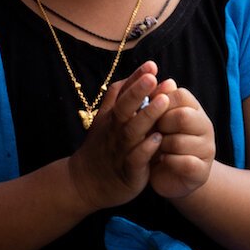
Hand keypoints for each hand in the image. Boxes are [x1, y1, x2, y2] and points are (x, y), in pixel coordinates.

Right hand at [66, 63, 173, 212]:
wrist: (85, 184)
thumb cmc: (102, 148)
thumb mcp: (105, 120)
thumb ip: (119, 98)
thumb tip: (138, 75)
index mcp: (111, 117)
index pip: (121, 93)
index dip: (135, 79)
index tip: (151, 65)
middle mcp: (114, 131)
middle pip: (124, 108)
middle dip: (138, 92)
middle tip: (153, 77)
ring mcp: (120, 150)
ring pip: (132, 131)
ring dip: (148, 116)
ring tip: (163, 101)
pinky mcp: (127, 170)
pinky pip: (136, 158)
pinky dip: (145, 149)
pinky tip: (158, 139)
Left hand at [148, 87, 215, 204]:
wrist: (171, 175)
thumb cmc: (160, 142)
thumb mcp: (157, 120)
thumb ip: (157, 102)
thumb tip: (163, 81)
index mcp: (194, 109)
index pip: (180, 95)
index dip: (160, 102)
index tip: (149, 112)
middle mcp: (205, 126)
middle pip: (182, 116)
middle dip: (161, 125)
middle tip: (152, 132)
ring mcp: (206, 149)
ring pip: (180, 142)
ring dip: (161, 147)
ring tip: (156, 149)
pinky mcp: (202, 171)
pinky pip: (185, 162)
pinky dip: (169, 162)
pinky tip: (163, 161)